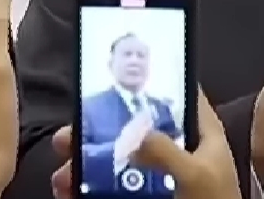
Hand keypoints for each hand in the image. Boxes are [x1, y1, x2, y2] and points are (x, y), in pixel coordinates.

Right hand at [50, 90, 239, 198]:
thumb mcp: (195, 173)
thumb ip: (166, 151)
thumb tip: (131, 134)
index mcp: (200, 133)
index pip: (180, 95)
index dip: (153, 82)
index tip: (117, 76)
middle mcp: (179, 149)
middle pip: (136, 129)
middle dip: (99, 131)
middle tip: (69, 135)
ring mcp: (161, 175)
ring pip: (119, 161)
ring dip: (87, 164)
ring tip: (63, 174)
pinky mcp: (147, 196)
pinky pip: (113, 189)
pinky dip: (89, 190)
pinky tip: (69, 192)